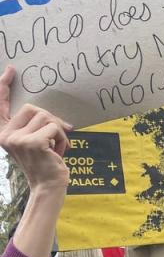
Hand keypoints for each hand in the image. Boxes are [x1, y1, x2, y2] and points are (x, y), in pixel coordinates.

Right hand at [0, 65, 70, 192]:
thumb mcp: (38, 142)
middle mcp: (5, 135)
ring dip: (59, 132)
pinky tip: (60, 153)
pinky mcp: (32, 142)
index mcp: (4, 133)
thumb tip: (56, 118)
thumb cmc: (46, 164)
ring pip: (45, 117)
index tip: (11, 70)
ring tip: (57, 148)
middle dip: (50, 120)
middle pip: (32, 108)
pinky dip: (63, 139)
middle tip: (58, 136)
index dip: (3, 86)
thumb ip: (38, 126)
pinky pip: (55, 127)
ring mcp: (17, 139)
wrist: (49, 186)